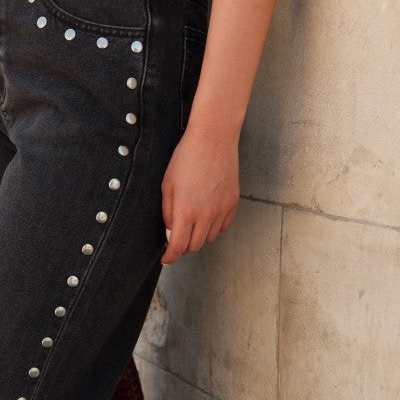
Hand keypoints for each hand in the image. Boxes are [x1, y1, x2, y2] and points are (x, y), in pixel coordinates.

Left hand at [159, 122, 239, 264]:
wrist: (213, 139)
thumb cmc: (186, 158)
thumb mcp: (167, 185)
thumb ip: (168, 213)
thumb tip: (170, 233)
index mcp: (186, 211)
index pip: (178, 246)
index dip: (171, 257)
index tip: (166, 259)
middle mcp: (206, 215)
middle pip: (194, 246)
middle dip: (183, 247)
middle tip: (176, 240)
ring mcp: (222, 210)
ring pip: (210, 238)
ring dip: (198, 237)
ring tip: (191, 225)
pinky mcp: (233, 203)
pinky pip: (223, 226)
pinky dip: (213, 228)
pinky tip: (206, 219)